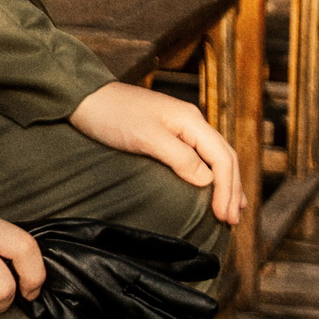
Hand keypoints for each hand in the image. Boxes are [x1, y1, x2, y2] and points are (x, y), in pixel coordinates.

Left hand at [68, 79, 244, 225]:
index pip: (222, 158)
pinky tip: (211, 187)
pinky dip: (212, 175)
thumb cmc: (111, 115)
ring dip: (227, 184)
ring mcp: (181, 127)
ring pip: (216, 158)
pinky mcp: (169, 134)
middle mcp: (192, 122)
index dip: (226, 189)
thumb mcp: (145, 137)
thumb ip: (179, 157)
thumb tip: (207, 180)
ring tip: (234, 209)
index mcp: (191, 120)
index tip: (224, 217)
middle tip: (233, 221)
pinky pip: (200, 157)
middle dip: (232, 190)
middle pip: (224, 158)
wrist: (84, 97)